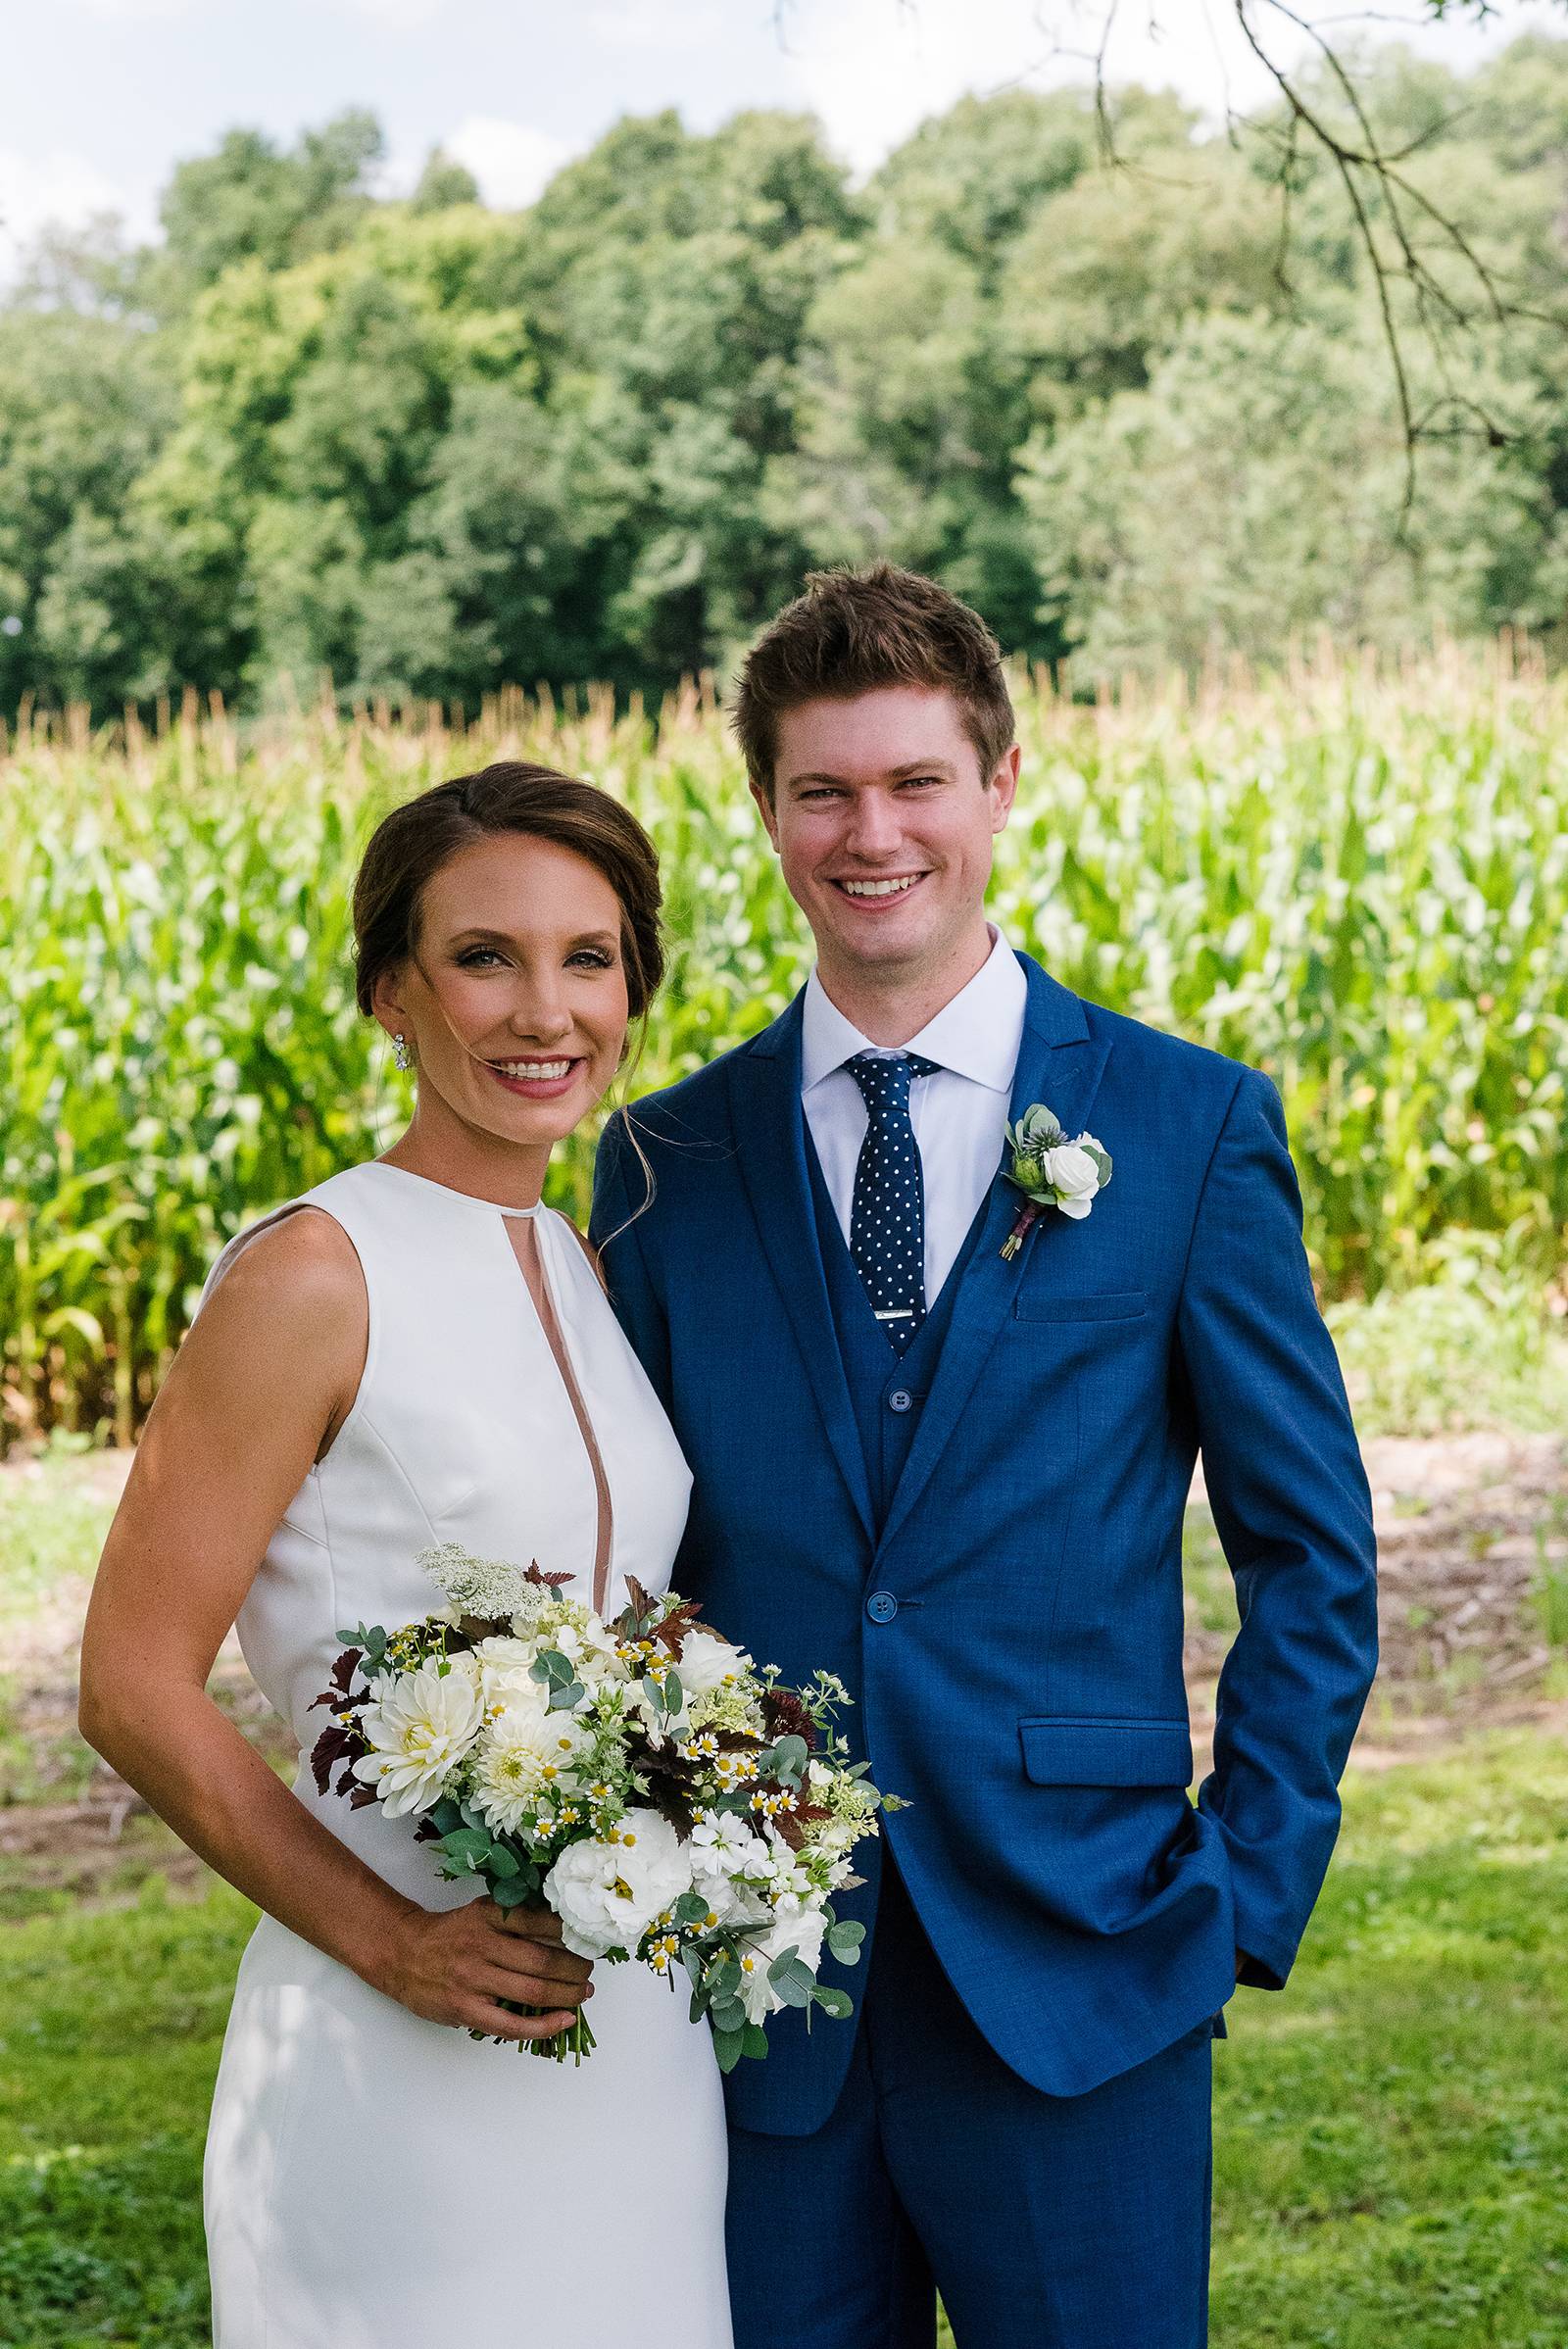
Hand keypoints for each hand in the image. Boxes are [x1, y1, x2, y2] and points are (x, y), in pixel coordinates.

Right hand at [379, 1898, 594, 2041]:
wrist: (403, 1953)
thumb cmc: (450, 1934)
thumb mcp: (481, 1912)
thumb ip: (516, 1918)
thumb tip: (564, 1929)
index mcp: (489, 1916)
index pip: (541, 1922)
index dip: (571, 1933)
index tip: (588, 1938)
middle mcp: (483, 1946)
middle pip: (543, 1960)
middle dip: (576, 1969)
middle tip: (589, 1971)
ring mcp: (474, 1980)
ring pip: (533, 1991)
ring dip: (568, 1995)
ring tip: (583, 1994)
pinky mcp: (466, 2010)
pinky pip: (512, 2025)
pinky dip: (544, 2026)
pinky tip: (564, 2020)